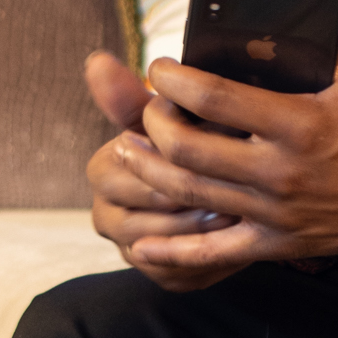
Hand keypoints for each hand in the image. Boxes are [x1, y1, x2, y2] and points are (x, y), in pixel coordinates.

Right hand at [84, 49, 257, 289]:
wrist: (218, 180)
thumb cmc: (190, 137)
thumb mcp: (165, 113)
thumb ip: (132, 95)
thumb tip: (96, 61)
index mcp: (102, 171)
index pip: (127, 170)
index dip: (168, 159)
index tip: (205, 143)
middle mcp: (106, 215)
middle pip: (147, 210)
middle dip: (189, 196)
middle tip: (235, 182)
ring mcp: (132, 250)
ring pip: (165, 247)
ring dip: (203, 228)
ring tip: (240, 207)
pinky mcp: (163, 276)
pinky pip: (183, 275)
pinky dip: (212, 258)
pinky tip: (241, 236)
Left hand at [92, 37, 337, 283]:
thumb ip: (304, 34)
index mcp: (301, 122)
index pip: (213, 97)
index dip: (173, 79)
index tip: (160, 67)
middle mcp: (282, 172)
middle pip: (188, 148)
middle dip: (153, 122)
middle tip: (148, 107)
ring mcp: (278, 213)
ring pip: (190, 194)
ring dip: (149, 169)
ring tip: (129, 150)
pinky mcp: (281, 244)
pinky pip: (216, 252)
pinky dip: (175, 251)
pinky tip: (142, 244)